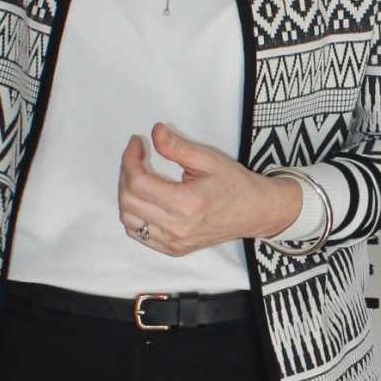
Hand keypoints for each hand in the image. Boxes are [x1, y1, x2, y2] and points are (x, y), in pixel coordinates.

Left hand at [119, 123, 301, 256]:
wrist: (254, 212)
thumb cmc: (234, 184)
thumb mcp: (208, 159)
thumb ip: (178, 146)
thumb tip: (154, 131)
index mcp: (186, 204)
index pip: (138, 182)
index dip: (130, 158)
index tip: (137, 143)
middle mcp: (177, 228)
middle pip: (128, 200)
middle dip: (126, 173)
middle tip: (136, 156)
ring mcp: (173, 242)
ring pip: (128, 219)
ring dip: (126, 194)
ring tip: (138, 175)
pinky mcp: (173, 249)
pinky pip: (138, 234)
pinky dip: (132, 214)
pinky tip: (143, 198)